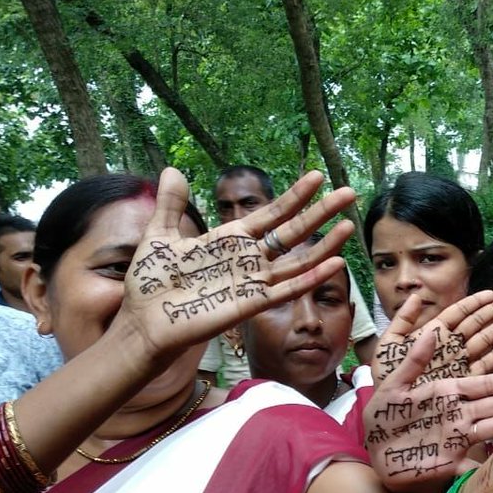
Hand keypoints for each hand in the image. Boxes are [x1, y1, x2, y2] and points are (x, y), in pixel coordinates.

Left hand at [122, 168, 355, 359]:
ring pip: (299, 260)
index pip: (272, 214)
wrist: (143, 321)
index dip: (295, 196)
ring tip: (349, 225)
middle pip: (294, 231)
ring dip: (326, 244)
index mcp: (231, 239)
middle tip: (348, 192)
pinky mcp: (252, 304)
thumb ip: (172, 205)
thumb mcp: (160, 235)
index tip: (317, 176)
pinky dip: (312, 277)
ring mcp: (254, 281)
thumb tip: (171, 170)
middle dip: (322, 212)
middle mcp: (249, 258)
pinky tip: (335, 263)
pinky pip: (289, 289)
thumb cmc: (151, 284)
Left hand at [365, 326, 492, 492]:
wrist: (374, 453)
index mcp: (446, 392)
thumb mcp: (393, 386)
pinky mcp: (453, 459)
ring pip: (491, 428)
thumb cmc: (381, 418)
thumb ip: (413, 362)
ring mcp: (458, 437)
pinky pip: (477, 460)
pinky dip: (492, 461)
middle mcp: (458, 413)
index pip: (483, 383)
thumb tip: (432, 331)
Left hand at [372, 291, 492, 384]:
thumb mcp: (388, 347)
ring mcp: (457, 364)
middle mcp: (448, 348)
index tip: (491, 294)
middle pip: (473, 325)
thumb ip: (402, 321)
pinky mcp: (463, 382)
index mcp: (431, 336)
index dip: (474, 303)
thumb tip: (417, 296)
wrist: (390, 411)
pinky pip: (482, 367)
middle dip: (491, 313)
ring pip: (481, 342)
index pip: (456, 314)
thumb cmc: (386, 379)